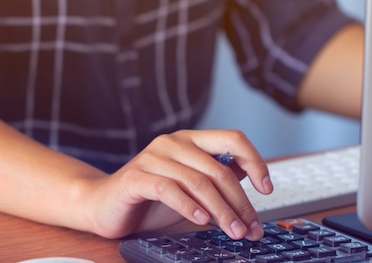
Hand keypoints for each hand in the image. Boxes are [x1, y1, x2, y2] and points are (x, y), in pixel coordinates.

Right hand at [81, 129, 272, 239]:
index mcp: (190, 140)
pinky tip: (200, 220)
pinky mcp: (136, 177)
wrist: (104, 207)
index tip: (266, 189)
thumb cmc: (150, 200)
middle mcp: (173, 143)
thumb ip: (217, 180)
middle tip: (250, 228)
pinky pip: (169, 190)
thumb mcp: (191, 189)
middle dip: (240, 203)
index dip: (255, 161)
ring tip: (233, 232)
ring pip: (198, 182)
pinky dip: (188, 206)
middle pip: (219, 170)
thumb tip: (252, 181)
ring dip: (221, 211)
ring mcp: (152, 157)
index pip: (232, 139)